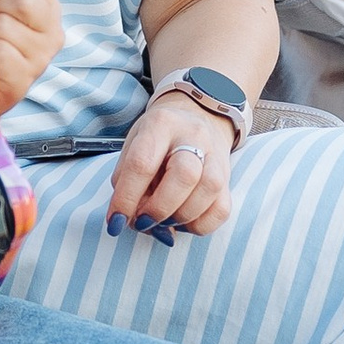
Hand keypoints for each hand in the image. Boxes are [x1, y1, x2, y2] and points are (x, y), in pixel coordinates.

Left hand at [108, 92, 235, 237]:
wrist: (196, 118)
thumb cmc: (156, 140)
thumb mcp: (133, 148)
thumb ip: (127, 182)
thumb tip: (135, 221)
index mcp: (161, 124)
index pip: (142, 164)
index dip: (126, 199)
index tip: (115, 222)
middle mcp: (193, 135)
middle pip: (185, 175)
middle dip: (159, 208)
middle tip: (144, 221)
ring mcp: (216, 155)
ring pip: (208, 191)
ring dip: (180, 217)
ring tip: (164, 220)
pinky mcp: (228, 178)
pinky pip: (221, 210)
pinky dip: (199, 225)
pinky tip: (183, 221)